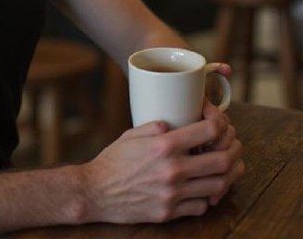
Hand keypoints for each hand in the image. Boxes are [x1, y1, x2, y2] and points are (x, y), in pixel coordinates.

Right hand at [79, 110, 243, 224]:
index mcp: (164, 145)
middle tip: (235, 143)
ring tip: (232, 165)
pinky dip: (211, 196)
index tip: (220, 120)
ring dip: (231, 174)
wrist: (96, 191)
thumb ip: (157, 126)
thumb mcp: (133, 134)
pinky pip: (202, 206)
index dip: (221, 123)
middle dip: (235, 149)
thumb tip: (176, 123)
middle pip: (222, 160)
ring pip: (219, 185)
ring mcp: (173, 193)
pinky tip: (209, 186)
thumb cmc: (113, 160)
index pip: (208, 131)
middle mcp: (173, 169)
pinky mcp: (170, 212)